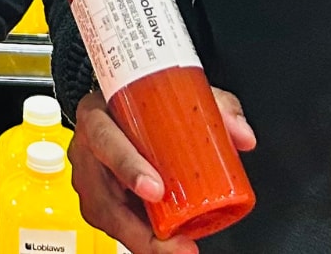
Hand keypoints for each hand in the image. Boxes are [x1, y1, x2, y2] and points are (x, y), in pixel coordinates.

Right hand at [69, 87, 256, 253]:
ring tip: (177, 249)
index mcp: (97, 115)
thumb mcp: (175, 92)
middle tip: (175, 241)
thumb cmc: (138, 101)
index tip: (155, 190)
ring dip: (142, 240)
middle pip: (103, 196)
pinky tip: (162, 246)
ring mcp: (88, 179)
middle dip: (138, 227)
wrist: (112, 106)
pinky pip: (114, 224)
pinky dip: (138, 238)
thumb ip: (213, 107)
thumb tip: (243, 137)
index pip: (105, 140)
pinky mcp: (97, 200)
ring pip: (107, 217)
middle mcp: (87, 150)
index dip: (128, 168)